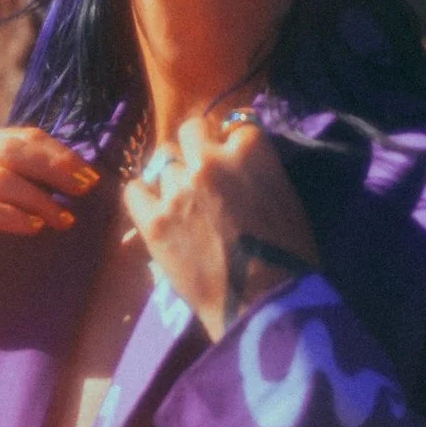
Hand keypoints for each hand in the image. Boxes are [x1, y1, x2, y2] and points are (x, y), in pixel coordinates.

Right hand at [0, 127, 99, 328]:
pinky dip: (11, 216)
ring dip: (38, 198)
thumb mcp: (5, 201)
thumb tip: (78, 169)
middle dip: (53, 169)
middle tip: (84, 190)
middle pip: (9, 151)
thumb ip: (27, 178)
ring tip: (64, 219)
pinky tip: (34, 228)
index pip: (20, 137)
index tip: (90, 175)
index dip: (59, 153)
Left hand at [122, 116, 317, 341]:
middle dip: (196, 147)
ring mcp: (177, 188)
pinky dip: (143, 197)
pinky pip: (134, 190)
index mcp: (250, 149)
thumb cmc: (291, 254)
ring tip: (180, 199)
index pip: (234, 124)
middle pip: (191, 130)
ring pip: (162, 160)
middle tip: (203, 174)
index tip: (231, 160)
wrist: (266, 303)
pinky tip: (154, 211)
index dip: (231, 143)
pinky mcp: (153, 220)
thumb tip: (239, 162)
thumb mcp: (286, 196)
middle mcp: (209, 159)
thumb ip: (259, 170)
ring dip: (173, 175)